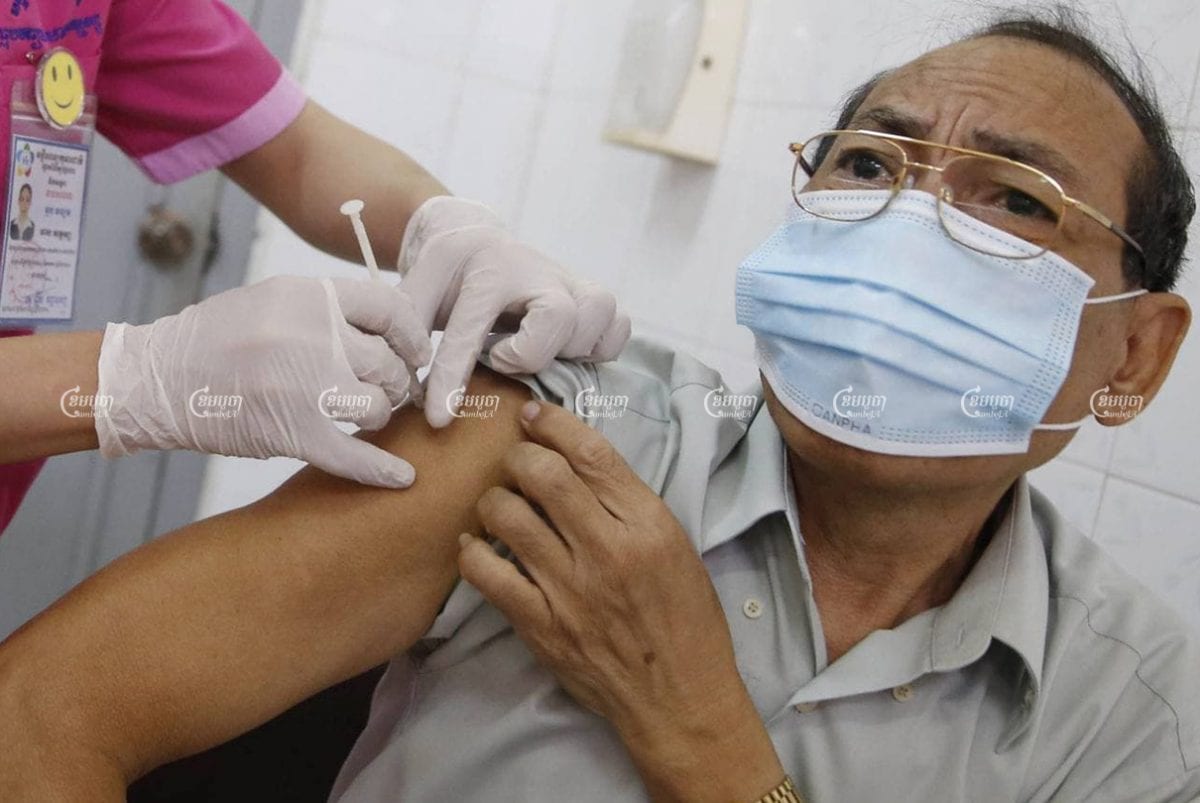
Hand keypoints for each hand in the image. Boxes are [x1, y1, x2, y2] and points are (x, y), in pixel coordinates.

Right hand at [96, 275, 431, 487]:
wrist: (157, 380)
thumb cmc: (218, 340)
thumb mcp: (273, 301)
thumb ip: (328, 310)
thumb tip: (391, 327)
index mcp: (308, 297)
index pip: (389, 308)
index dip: (412, 334)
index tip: (417, 351)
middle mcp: (312, 336)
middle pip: (388, 363)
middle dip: (396, 381)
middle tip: (389, 389)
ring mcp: (303, 385)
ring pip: (378, 407)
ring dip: (378, 415)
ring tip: (365, 414)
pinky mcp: (293, 432)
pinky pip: (354, 456)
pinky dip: (381, 470)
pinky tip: (403, 477)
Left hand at [398, 196, 630, 427]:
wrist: (477, 239)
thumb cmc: (447, 277)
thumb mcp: (416, 292)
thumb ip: (406, 333)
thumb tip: (409, 388)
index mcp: (486, 267)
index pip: (470, 328)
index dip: (452, 377)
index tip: (439, 419)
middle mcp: (537, 270)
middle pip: (559, 316)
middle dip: (531, 352)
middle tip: (501, 357)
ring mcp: (573, 281)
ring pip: (597, 316)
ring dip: (568, 349)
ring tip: (534, 353)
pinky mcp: (594, 296)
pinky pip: (619, 328)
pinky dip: (600, 348)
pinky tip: (567, 354)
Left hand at [458, 401, 783, 801]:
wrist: (678, 697)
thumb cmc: (686, 620)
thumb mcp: (676, 546)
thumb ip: (629, 505)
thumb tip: (576, 464)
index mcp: (647, 525)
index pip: (591, 454)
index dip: (553, 424)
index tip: (533, 416)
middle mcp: (607, 550)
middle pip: (542, 474)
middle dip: (519, 456)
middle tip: (516, 463)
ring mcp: (569, 589)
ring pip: (507, 516)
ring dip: (495, 500)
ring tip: (500, 505)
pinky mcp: (540, 625)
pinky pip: (487, 574)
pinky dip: (472, 551)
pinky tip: (476, 546)